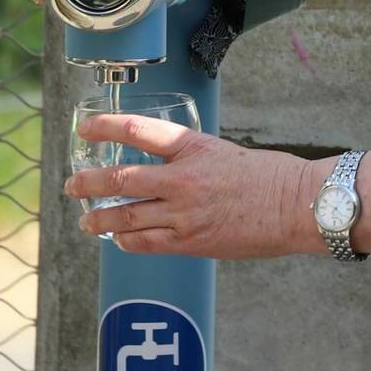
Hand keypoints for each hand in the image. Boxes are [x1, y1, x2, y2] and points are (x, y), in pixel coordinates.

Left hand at [66, 113, 310, 257]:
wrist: (297, 205)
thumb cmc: (270, 177)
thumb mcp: (224, 153)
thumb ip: (192, 161)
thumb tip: (168, 174)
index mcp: (193, 147)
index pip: (138, 131)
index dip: (106, 128)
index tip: (86, 129)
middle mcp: (182, 178)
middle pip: (121, 178)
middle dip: (90, 182)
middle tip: (73, 184)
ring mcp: (184, 212)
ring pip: (126, 215)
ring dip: (100, 218)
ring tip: (86, 220)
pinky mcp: (191, 242)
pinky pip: (146, 243)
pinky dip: (127, 241)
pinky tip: (119, 240)